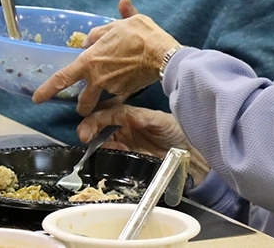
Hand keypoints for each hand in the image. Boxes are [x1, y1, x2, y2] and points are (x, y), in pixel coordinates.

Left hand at [32, 11, 178, 115]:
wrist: (162, 55)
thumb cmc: (141, 36)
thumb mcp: (121, 23)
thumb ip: (104, 29)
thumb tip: (94, 32)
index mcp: (90, 61)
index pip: (63, 78)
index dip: (48, 89)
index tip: (37, 98)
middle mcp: (98, 78)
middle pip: (83, 100)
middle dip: (81, 105)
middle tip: (82, 106)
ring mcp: (112, 87)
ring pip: (102, 95)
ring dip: (102, 96)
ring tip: (111, 87)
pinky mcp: (127, 92)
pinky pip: (119, 93)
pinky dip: (121, 88)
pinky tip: (129, 78)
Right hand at [78, 105, 210, 185]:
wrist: (191, 157)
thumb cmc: (179, 133)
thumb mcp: (163, 121)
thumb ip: (146, 118)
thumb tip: (132, 116)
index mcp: (134, 116)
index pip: (111, 113)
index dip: (98, 117)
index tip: (89, 123)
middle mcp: (128, 128)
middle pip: (103, 126)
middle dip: (90, 128)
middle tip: (83, 136)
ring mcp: (128, 144)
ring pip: (104, 141)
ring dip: (95, 142)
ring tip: (89, 144)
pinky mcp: (130, 160)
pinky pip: (113, 156)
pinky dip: (106, 155)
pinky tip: (103, 154)